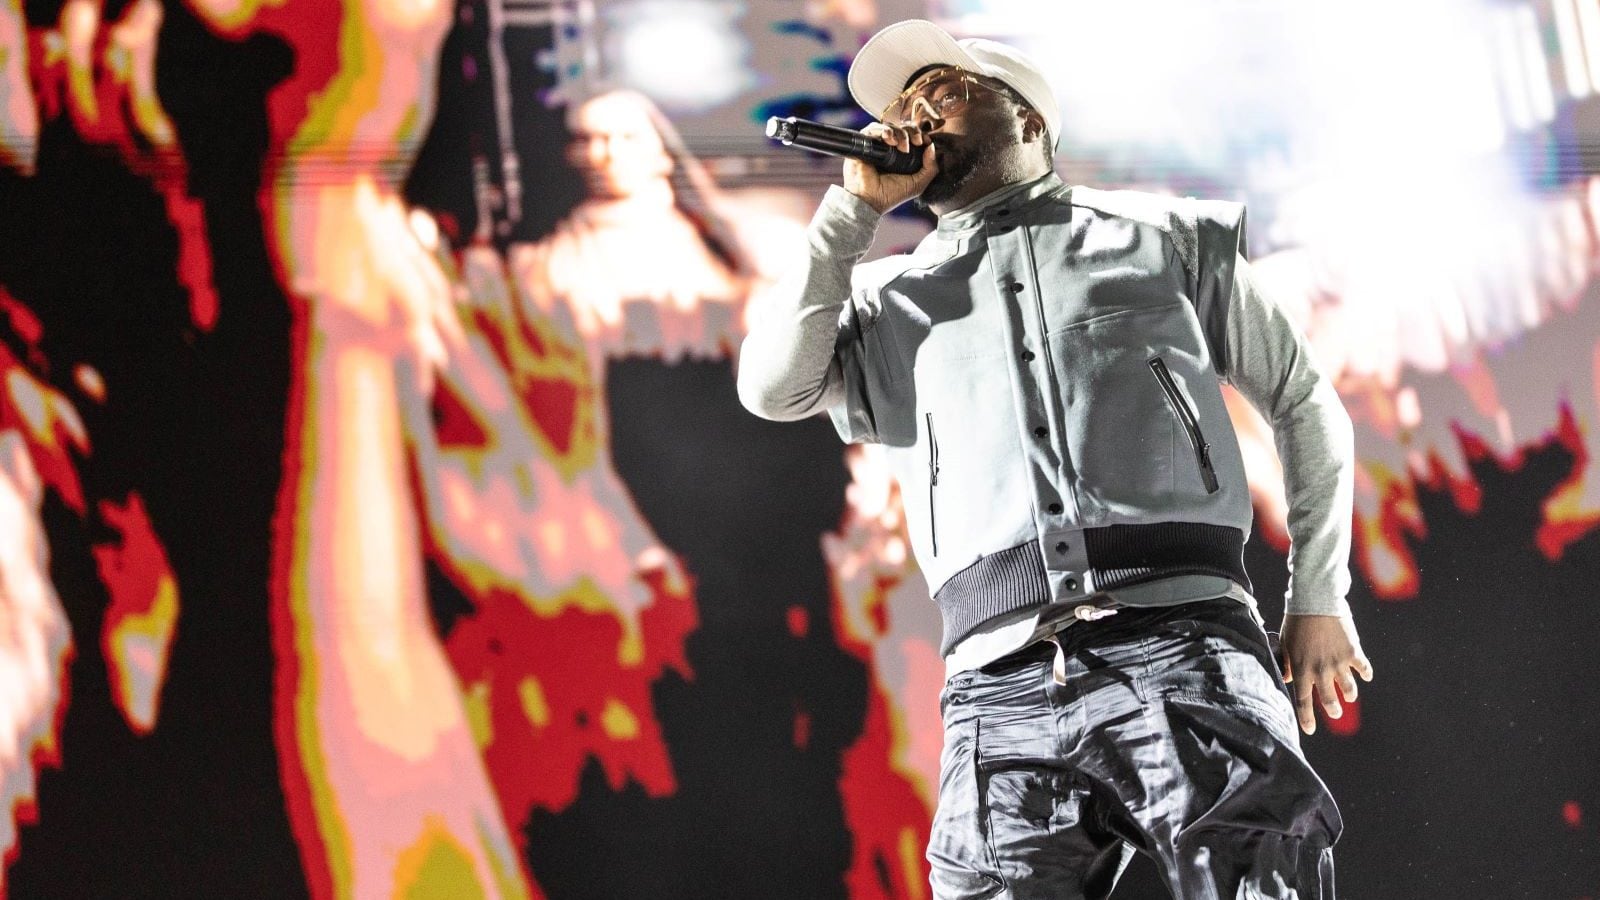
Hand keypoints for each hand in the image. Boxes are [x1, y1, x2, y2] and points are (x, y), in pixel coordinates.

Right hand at [843, 123, 938, 213]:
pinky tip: (890, 141)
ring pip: (890, 126)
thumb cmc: (891, 195)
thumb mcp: (918, 184)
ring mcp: (877, 145)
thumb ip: (930, 168)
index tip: (925, 141)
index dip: (920, 135)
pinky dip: (883, 130)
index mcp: (902, 156)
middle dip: (912, 132)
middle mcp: (890, 148)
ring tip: (901, 146)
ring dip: (899, 132)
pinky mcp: (865, 143)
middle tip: (916, 142)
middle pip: (902, 128)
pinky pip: (873, 129)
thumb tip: (932, 146)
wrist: (871, 199)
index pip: (912, 137)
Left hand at [1280, 613, 1373, 734]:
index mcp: (1302, 669)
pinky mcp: (1353, 651)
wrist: (1316, 600)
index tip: (1309, 730)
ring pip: (1349, 688)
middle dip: (1333, 709)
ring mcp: (1338, 662)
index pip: (1303, 700)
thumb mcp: (1285, 642)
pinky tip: (1366, 676)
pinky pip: (1363, 668)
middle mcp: (1321, 670)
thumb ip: (1287, 663)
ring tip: (1350, 696)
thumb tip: (1289, 678)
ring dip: (1350, 694)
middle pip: (1329, 699)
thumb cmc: (1296, 621)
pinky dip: (1365, 673)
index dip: (1306, 718)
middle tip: (1335, 712)